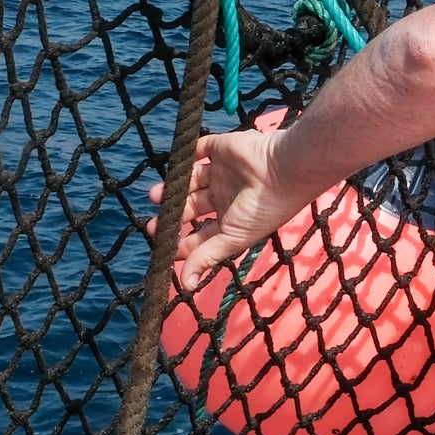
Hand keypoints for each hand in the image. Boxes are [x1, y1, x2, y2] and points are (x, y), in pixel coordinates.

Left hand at [150, 123, 309, 289]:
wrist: (283, 170)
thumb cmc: (262, 209)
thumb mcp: (232, 239)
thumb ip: (206, 258)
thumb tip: (187, 286)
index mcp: (231, 221)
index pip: (200, 235)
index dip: (181, 242)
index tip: (160, 246)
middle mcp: (226, 197)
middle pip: (191, 208)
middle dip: (172, 215)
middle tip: (151, 223)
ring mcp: (223, 173)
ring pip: (190, 180)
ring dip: (172, 188)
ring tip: (155, 195)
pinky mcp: (221, 149)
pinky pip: (197, 150)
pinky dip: (184, 156)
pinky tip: (173, 165)